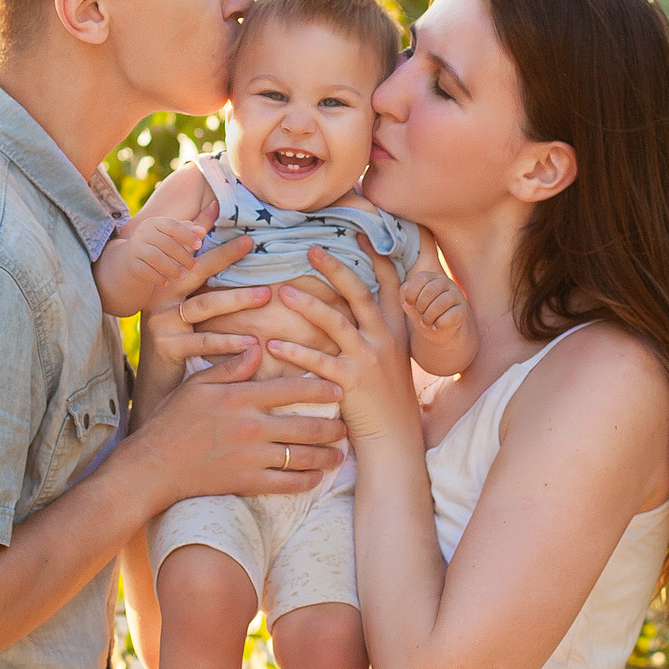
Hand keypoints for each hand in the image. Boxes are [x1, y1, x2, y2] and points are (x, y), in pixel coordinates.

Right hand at [120, 209, 212, 294]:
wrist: (133, 255)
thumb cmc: (160, 243)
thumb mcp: (172, 234)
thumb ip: (188, 231)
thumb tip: (202, 231)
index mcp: (155, 222)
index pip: (172, 226)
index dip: (187, 235)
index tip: (199, 245)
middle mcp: (143, 233)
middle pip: (166, 244)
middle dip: (183, 256)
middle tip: (194, 267)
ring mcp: (136, 248)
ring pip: (155, 258)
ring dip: (172, 268)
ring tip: (183, 276)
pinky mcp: (132, 263)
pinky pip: (145, 271)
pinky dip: (157, 277)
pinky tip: (167, 282)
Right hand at [125, 351, 348, 503]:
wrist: (153, 466)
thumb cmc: (171, 421)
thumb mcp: (196, 385)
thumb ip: (229, 367)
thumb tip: (257, 346)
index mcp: (241, 397)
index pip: (292, 388)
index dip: (321, 387)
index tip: (339, 388)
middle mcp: (252, 427)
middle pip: (306, 425)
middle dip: (333, 426)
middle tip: (347, 425)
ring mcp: (252, 457)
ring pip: (302, 456)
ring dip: (326, 455)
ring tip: (339, 454)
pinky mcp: (247, 482)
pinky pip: (287, 483)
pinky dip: (307, 480)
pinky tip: (317, 477)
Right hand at [138, 224, 270, 371]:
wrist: (156, 378)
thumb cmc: (179, 334)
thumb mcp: (187, 302)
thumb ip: (200, 266)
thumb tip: (214, 215)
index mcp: (168, 282)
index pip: (190, 251)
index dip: (204, 229)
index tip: (225, 209)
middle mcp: (162, 297)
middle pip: (195, 271)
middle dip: (223, 255)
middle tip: (251, 243)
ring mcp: (163, 322)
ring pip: (204, 306)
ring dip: (236, 299)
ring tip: (265, 295)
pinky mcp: (169, 347)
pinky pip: (203, 342)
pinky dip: (229, 342)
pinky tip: (252, 342)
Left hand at [268, 240, 423, 442]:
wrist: (395, 436)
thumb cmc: (386, 396)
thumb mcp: (391, 357)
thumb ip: (376, 329)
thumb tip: (353, 304)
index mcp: (395, 329)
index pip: (390, 283)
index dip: (375, 256)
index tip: (359, 231)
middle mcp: (385, 338)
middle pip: (360, 293)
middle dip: (336, 268)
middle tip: (311, 248)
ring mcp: (370, 359)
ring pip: (337, 323)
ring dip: (308, 306)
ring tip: (283, 293)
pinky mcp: (352, 383)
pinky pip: (319, 362)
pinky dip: (295, 352)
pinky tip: (272, 345)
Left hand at [403, 268, 469, 351]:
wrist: (435, 329)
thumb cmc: (421, 311)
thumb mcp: (409, 301)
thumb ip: (405, 292)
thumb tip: (408, 295)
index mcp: (431, 277)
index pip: (421, 278)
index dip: (411, 293)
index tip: (409, 304)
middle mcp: (446, 282)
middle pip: (431, 290)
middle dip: (420, 305)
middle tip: (419, 313)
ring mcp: (456, 295)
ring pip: (442, 302)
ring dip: (429, 315)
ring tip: (426, 322)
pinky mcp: (462, 310)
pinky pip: (453, 315)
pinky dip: (440, 323)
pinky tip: (435, 326)